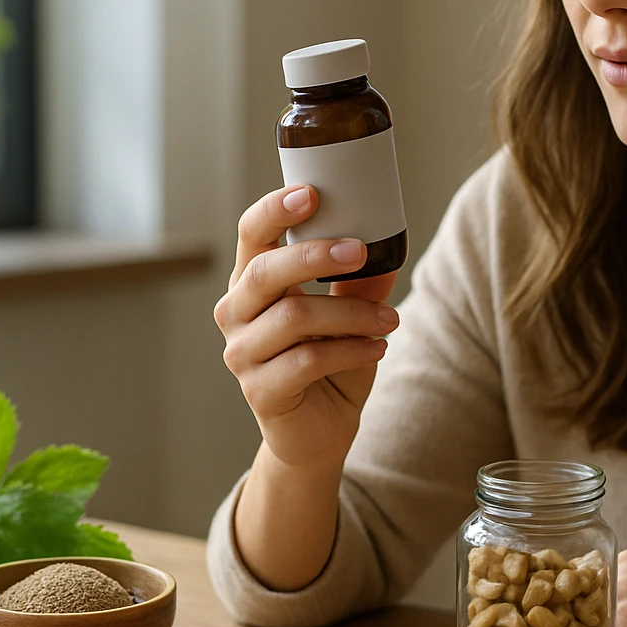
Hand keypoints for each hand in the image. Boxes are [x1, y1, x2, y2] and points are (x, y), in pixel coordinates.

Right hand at [213, 184, 400, 471]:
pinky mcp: (259, 390)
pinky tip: (377, 348)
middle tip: (361, 251)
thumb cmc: (329, 364)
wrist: (318, 433)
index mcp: (252, 283)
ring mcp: (242, 354)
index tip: (310, 193)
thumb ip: (360, 284)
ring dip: (351, 314)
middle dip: (315, 256)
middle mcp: (236, 313)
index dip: (273, 211)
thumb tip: (389, 247)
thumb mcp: (350, 317)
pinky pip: (306, 361)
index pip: (250, 235)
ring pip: (294, 318)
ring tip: (390, 319)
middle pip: (264, 272)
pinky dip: (350, 351)